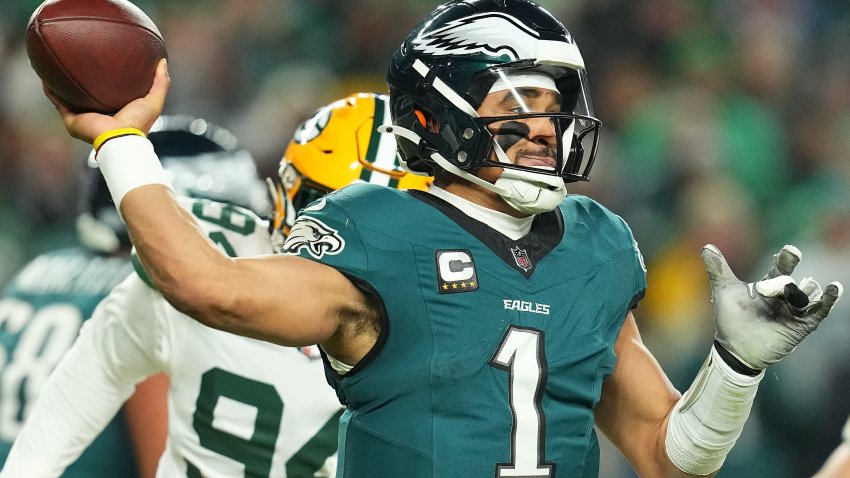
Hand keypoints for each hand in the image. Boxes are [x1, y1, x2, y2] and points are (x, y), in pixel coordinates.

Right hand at [43, 58, 169, 143]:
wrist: (120, 139)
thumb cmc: (138, 124)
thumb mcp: (153, 100)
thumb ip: (160, 82)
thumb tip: (163, 62)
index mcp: (116, 111)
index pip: (110, 94)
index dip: (107, 81)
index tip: (105, 64)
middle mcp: (98, 114)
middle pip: (87, 95)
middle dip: (83, 81)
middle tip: (80, 61)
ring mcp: (84, 117)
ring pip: (70, 98)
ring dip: (63, 84)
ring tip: (57, 66)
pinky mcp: (72, 120)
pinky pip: (58, 102)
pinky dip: (51, 91)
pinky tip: (46, 76)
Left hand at [702, 243, 842, 369]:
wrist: (734, 349)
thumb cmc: (730, 319)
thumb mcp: (724, 291)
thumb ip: (718, 269)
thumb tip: (706, 246)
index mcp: (768, 285)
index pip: (781, 268)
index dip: (787, 258)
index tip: (791, 250)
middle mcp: (784, 296)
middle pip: (790, 282)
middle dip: (783, 280)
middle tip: (773, 277)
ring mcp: (793, 311)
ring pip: (804, 296)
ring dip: (801, 292)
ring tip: (799, 288)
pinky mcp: (801, 326)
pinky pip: (819, 311)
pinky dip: (828, 300)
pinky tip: (834, 289)